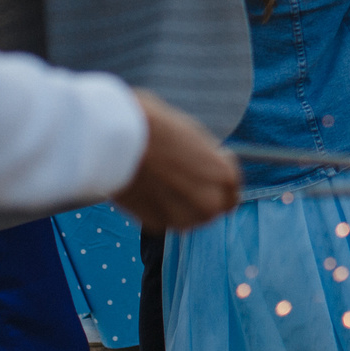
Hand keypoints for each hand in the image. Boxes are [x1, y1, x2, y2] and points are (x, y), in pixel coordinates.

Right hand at [109, 91, 240, 229]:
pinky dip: (157, 208)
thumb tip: (203, 166)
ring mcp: (182, 218)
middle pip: (214, 208)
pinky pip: (164, 220)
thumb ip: (204, 158)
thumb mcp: (193, 136)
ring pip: (189, 219)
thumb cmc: (154, 126)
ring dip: (181, 205)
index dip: (218, 180)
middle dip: (202, 196)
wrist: (117, 138)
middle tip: (181, 179)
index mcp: (224, 176)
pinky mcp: (156, 225)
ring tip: (161, 181)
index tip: (206, 175)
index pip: (232, 190)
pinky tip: (146, 187)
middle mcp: (209, 203)